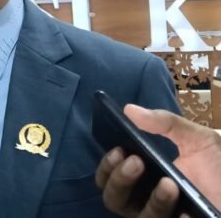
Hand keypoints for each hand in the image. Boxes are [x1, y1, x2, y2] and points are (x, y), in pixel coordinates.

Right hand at [95, 104, 220, 217]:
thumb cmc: (218, 166)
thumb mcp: (196, 139)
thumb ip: (166, 123)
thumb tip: (129, 109)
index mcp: (141, 178)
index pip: (108, 178)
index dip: (107, 166)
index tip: (119, 150)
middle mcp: (145, 201)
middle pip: (114, 200)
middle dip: (120, 180)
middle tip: (137, 161)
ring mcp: (162, 217)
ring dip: (152, 201)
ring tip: (169, 184)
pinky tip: (185, 213)